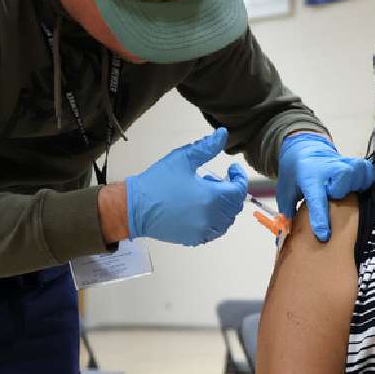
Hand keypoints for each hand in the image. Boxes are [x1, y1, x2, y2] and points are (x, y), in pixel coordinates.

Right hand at [126, 128, 248, 245]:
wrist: (134, 207)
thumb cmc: (157, 182)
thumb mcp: (183, 158)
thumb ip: (206, 147)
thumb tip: (223, 134)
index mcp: (211, 197)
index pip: (238, 190)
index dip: (240, 177)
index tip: (233, 169)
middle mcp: (210, 217)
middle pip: (234, 206)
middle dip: (231, 190)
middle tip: (215, 179)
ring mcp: (202, 231)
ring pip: (226, 220)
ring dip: (224, 206)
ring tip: (207, 193)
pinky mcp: (194, 239)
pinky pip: (214, 231)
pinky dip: (215, 220)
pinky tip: (202, 209)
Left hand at [275, 133, 374, 241]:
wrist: (304, 147)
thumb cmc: (294, 173)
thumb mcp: (285, 190)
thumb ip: (288, 210)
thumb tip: (291, 232)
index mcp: (309, 177)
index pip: (316, 199)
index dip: (320, 218)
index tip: (324, 236)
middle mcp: (328, 169)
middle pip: (342, 182)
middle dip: (340, 193)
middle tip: (334, 198)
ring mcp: (343, 163)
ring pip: (357, 174)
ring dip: (355, 186)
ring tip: (349, 192)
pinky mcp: (353, 162)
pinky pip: (366, 171)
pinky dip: (365, 180)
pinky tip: (358, 187)